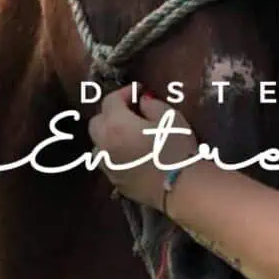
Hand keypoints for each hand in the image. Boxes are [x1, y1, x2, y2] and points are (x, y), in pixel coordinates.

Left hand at [88, 87, 198, 208]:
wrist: (181, 187)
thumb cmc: (177, 148)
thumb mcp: (170, 117)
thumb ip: (152, 105)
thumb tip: (142, 102)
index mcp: (116, 124)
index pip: (111, 100)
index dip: (125, 92)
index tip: (139, 91)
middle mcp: (105, 144)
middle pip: (97, 122)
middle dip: (111, 113)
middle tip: (131, 111)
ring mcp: (108, 166)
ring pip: (99, 145)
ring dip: (109, 136)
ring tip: (128, 135)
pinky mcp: (115, 182)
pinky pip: (109, 163)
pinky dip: (115, 155)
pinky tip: (132, 155)